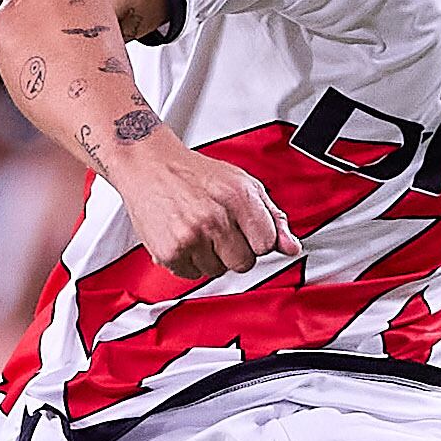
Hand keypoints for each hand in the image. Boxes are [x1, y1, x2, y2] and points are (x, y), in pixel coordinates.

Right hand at [110, 130, 301, 282]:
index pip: (267, 244)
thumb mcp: (242, 184)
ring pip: (217, 271)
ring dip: (211, 256)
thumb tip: (291, 248)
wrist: (149, 166)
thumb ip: (272, 217)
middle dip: (235, 250)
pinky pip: (192, 275)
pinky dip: (189, 261)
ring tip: (198, 230)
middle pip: (244, 263)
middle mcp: (215, 218)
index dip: (258, 240)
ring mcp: (191, 237)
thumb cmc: (195, 174)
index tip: (246, 230)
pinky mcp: (169, 252)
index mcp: (238, 197)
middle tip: (219, 230)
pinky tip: (184, 238)